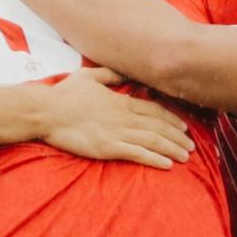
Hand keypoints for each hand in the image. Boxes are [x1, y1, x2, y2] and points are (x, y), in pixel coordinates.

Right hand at [29, 68, 194, 168]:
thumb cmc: (64, 94)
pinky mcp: (107, 147)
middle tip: (191, 147)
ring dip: (172, 149)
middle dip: (178, 137)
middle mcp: (124, 116)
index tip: (184, 128)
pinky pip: (137, 153)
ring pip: (152, 141)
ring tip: (185, 157)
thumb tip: (125, 71)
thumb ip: (110, 74)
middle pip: (158, 127)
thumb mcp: (89, 76)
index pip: (154, 110)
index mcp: (121, 101)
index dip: (172, 119)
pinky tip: (167, 165)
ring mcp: (116, 132)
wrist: (45, 111)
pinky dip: (154, 159)